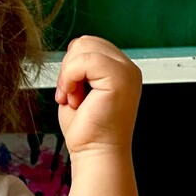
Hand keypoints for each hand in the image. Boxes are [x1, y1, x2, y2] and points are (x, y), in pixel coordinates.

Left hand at [54, 36, 141, 155]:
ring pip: (82, 46)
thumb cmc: (87, 128)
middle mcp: (128, 67)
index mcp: (120, 69)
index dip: (71, 66)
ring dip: (68, 74)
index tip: (70, 92)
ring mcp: (126, 72)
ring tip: (75, 99)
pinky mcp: (119, 78)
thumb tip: (73, 49)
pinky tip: (74, 98)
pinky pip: (83, 60)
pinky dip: (69, 78)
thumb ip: (80, 67)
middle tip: (72, 96)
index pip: (88, 45)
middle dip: (68, 68)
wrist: (95, 153)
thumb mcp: (80, 88)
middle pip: (84, 42)